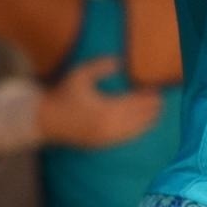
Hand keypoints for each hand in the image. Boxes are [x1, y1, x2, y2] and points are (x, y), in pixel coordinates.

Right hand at [35, 56, 161, 147]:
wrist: (45, 120)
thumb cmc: (62, 95)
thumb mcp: (80, 75)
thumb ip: (101, 66)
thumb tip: (121, 62)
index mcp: (106, 109)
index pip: (135, 103)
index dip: (147, 97)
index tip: (156, 89)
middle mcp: (109, 126)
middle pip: (138, 118)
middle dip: (152, 109)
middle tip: (162, 100)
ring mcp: (106, 138)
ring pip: (135, 130)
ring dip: (147, 121)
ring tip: (157, 112)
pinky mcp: (101, 144)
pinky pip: (126, 138)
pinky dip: (137, 131)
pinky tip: (142, 126)